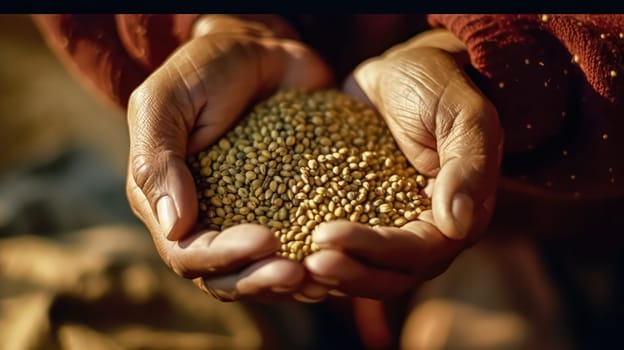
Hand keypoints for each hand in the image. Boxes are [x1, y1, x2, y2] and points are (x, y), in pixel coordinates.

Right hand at [125, 15, 331, 300]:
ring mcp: (246, 216)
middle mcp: (205, 218)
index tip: (266, 240)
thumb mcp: (166, 101)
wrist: (259, 50)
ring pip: (260, 273)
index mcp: (167, 201)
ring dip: (288, 285)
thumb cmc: (206, 69)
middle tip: (297, 272)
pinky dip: (313, 263)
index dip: (223, 257)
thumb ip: (158, 161)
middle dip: (259, 281)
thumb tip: (174, 227)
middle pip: (224, 277)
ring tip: (321, 276)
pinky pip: (295, 248)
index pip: (187, 252)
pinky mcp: (285, 208)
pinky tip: (338, 263)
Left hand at [304, 30, 503, 298]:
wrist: (404, 74)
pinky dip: (317, 256)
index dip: (372, 250)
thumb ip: (468, 167)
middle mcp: (423, 232)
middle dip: (347, 273)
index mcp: (455, 218)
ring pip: (363, 271)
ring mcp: (389, 227)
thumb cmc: (439, 87)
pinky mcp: (359, 215)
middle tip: (306, 263)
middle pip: (388, 275)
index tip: (325, 235)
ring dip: (330, 276)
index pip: (416, 251)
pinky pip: (343, 248)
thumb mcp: (463, 116)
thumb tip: (457, 225)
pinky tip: (286, 253)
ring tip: (291, 267)